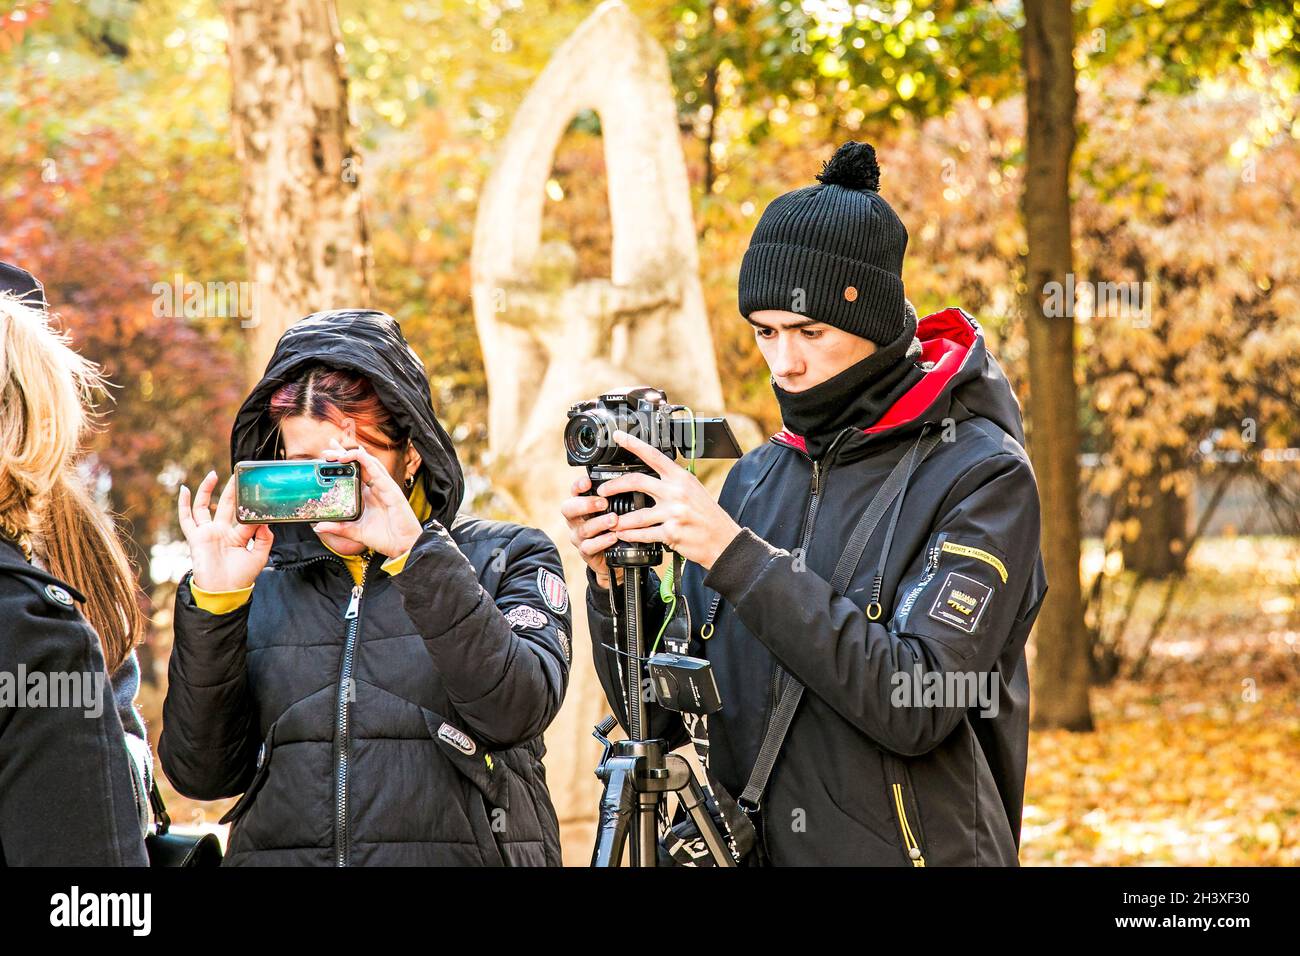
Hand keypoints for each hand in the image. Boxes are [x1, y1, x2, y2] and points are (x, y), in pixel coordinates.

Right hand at [178, 470, 273, 591]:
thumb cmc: (241, 577)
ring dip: (207, 490)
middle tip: (237, 475)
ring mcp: (207, 533)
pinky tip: (184, 489)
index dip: (249, 504)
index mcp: (237, 535)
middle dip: (231, 490)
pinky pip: (186, 518)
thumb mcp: (260, 556)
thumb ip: (265, 538)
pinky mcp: (195, 537)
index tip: (257, 489)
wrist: (223, 591)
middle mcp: (221, 531)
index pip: (244, 515)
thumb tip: (265, 521)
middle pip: (226, 505)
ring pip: (204, 507)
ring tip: (214, 475)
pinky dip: (183, 504)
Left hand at [310, 438, 423, 558]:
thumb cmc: (385, 538)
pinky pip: (379, 472)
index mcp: (369, 495)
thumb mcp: (356, 532)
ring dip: (353, 455)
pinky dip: (367, 461)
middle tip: (328, 449)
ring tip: (337, 452)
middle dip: (344, 454)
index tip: (327, 456)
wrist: (403, 547)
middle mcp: (377, 488)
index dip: (343, 461)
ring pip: (369, 463)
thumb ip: (339, 528)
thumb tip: (318, 526)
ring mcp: (385, 487)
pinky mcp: (392, 490)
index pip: (354, 472)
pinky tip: (357, 455)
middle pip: (360, 464)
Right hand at [560, 473, 622, 589]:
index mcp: (580, 505)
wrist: (611, 555)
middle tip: (603, 502)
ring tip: (614, 519)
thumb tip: (626, 481)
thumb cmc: (611, 527)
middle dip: (586, 504)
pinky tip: (613, 537)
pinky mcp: (585, 552)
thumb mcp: (612, 510)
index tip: (588, 482)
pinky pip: (589, 547)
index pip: (574, 492)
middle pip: (569, 509)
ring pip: (583, 529)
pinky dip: (601, 542)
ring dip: (599, 523)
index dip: (578, 486)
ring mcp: (578, 537)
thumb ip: (613, 498)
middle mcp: (575, 520)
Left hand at [594, 430, 742, 570]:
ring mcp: (673, 512)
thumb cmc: (707, 515)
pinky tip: (623, 534)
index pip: (653, 456)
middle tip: (602, 491)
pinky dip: (629, 535)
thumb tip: (652, 474)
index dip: (633, 444)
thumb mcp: (693, 490)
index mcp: (680, 478)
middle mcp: (676, 492)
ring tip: (611, 521)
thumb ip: (673, 482)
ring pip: (636, 514)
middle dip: (613, 486)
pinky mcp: (671, 532)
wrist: (723, 540)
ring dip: (619, 519)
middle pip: (636, 481)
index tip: (618, 436)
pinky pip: (643, 533)